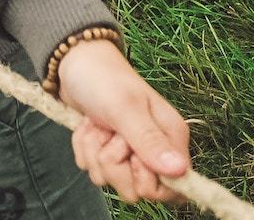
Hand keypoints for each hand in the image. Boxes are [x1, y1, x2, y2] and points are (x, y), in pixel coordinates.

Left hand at [59, 39, 189, 202]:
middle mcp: (155, 151)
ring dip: (94, 152)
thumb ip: (149, 140)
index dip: (147, 180)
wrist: (73, 64)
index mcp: (171, 139)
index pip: (173, 189)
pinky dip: (83, 148)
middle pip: (135, 190)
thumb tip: (179, 172)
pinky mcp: (107, 152)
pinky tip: (87, 126)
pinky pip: (92, 169)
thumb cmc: (104, 79)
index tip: (132, 155)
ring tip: (97, 124)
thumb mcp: (125, 108)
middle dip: (113, 163)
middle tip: (110, 131)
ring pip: (110, 180)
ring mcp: (129, 153)